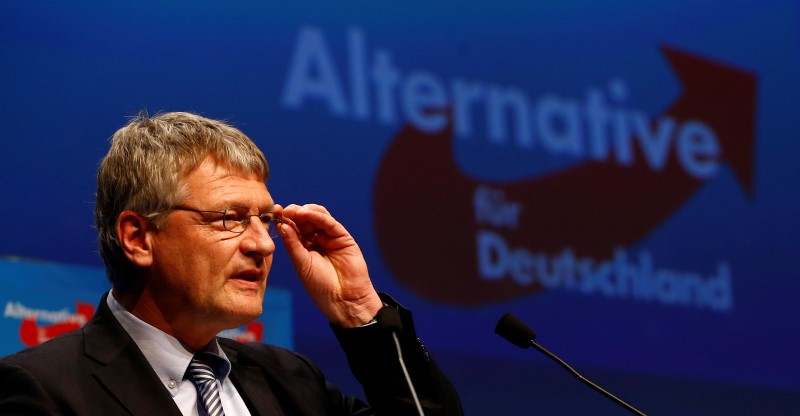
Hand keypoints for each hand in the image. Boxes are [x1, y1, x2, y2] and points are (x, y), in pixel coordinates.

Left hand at [277, 204, 382, 326]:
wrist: (343, 299)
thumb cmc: (320, 285)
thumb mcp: (301, 263)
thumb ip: (293, 243)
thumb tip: (281, 224)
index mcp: (303, 247)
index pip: (292, 228)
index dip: (284, 219)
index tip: (274, 212)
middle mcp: (316, 239)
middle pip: (304, 219)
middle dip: (293, 213)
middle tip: (283, 210)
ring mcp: (329, 237)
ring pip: (317, 217)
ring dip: (305, 211)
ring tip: (295, 211)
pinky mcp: (343, 237)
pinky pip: (330, 223)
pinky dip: (318, 216)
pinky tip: (308, 214)